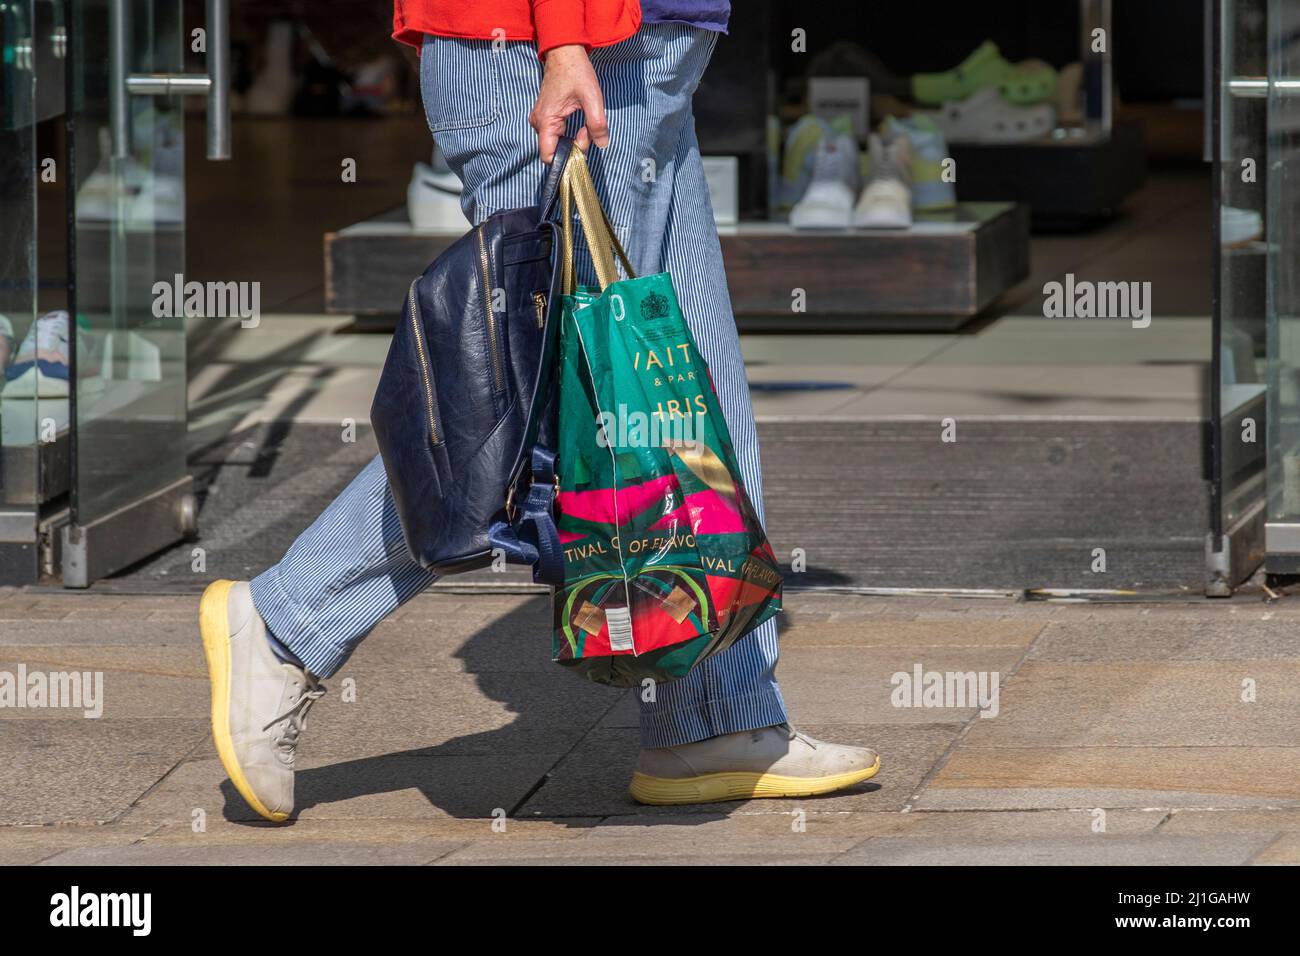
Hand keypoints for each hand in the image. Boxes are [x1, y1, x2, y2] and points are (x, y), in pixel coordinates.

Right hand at [530, 44, 607, 162]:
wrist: (565, 53)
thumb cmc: (576, 72)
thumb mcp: (592, 98)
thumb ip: (597, 123)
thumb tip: (602, 144)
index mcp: (546, 121)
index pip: (549, 157)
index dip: (568, 158)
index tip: (583, 142)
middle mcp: (538, 123)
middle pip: (555, 151)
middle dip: (574, 147)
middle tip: (588, 129)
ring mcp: (540, 120)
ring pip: (557, 144)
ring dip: (573, 140)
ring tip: (584, 124)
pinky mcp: (546, 117)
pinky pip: (556, 135)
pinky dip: (569, 134)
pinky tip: (578, 121)